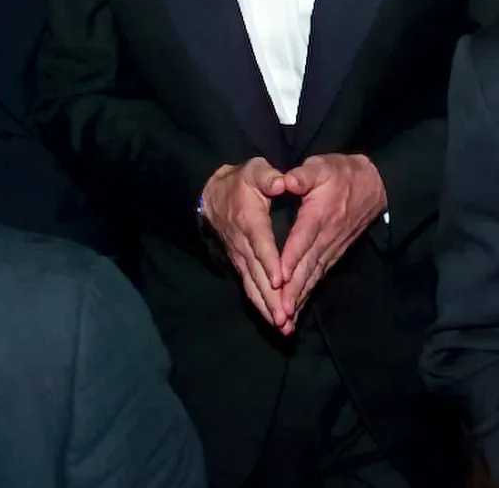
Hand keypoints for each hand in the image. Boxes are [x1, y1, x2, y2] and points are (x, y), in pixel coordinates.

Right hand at [200, 158, 288, 326]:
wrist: (213, 196)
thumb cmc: (241, 182)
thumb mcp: (254, 171)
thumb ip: (267, 177)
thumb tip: (281, 182)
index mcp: (250, 221)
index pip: (261, 244)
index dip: (270, 262)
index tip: (279, 280)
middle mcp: (243, 245)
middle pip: (257, 274)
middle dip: (271, 297)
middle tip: (285, 318)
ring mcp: (240, 258)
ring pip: (253, 286)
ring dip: (267, 307)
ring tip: (283, 327)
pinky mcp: (240, 265)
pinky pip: (250, 288)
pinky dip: (261, 306)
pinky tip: (273, 322)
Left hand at [277, 153, 386, 334]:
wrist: (373, 186)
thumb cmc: (341, 174)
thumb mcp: (321, 166)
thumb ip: (303, 175)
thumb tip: (286, 180)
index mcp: (318, 215)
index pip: (302, 240)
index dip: (290, 258)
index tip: (278, 277)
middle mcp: (325, 237)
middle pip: (307, 267)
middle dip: (292, 292)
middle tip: (279, 314)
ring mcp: (331, 249)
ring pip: (313, 277)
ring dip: (299, 299)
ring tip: (285, 321)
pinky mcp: (334, 255)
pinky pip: (318, 277)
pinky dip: (307, 294)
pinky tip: (296, 309)